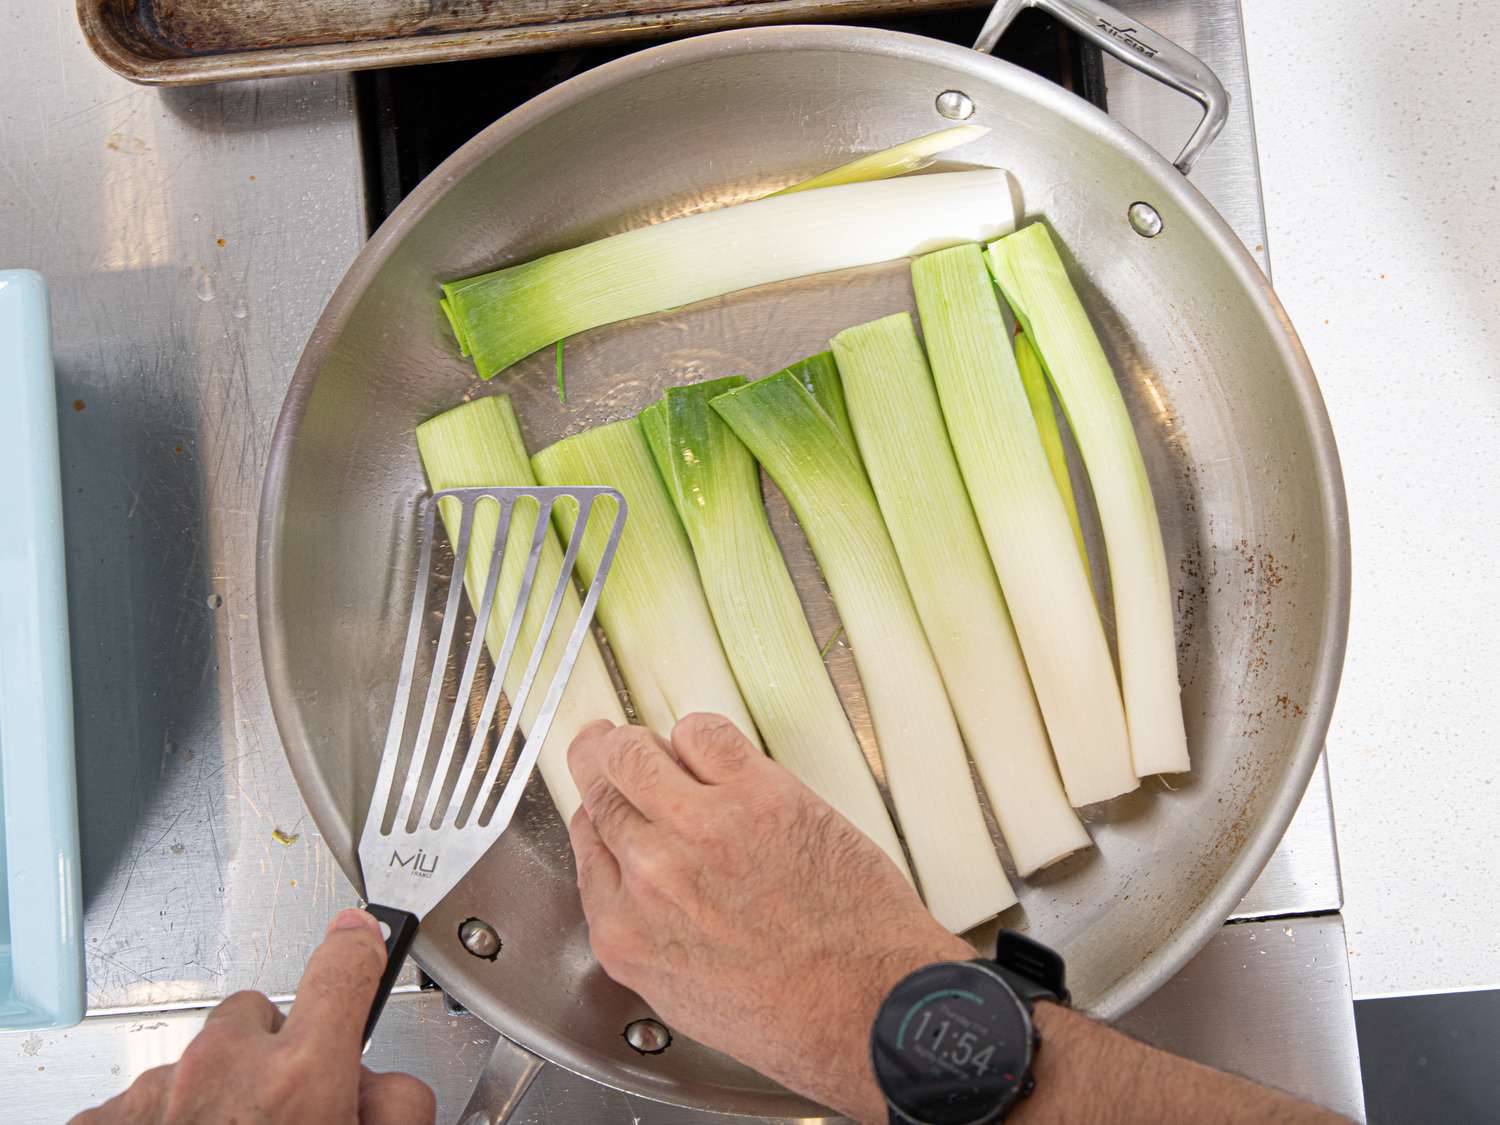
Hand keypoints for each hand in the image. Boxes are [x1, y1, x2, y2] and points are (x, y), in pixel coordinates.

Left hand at [72, 909, 434, 1124]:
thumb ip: (394, 1113)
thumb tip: (394, 1091)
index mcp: (298, 1077)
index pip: (342, 967)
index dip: (360, 949)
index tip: (363, 939)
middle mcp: (220, 1070)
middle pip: (264, 1018)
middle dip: (281, 1055)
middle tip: (294, 1115)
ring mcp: (153, 1094)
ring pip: (200, 1062)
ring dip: (219, 1096)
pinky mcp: (101, 1124)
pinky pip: (145, 1101)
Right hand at [567, 713, 969, 1123]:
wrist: (870, 1006)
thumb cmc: (795, 1014)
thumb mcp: (685, 995)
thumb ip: (648, 931)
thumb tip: (639, 881)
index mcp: (626, 933)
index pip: (587, 842)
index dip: (596, 811)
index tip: (606, 799)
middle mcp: (649, 875)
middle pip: (603, 790)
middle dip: (604, 763)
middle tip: (607, 745)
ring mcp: (699, 827)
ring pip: (636, 752)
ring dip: (640, 742)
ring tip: (657, 743)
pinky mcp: (755, 794)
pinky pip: (702, 732)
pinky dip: (699, 733)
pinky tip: (710, 748)